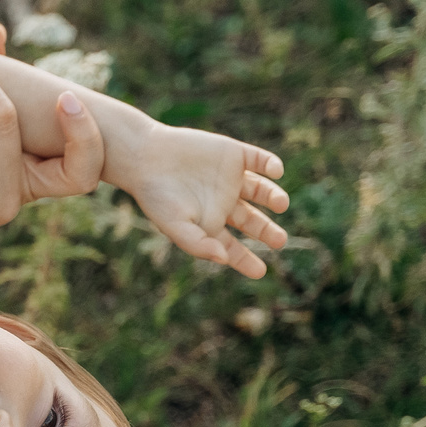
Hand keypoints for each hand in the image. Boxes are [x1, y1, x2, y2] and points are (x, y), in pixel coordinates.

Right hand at [114, 121, 288, 278]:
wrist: (144, 155)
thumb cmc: (156, 196)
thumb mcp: (175, 225)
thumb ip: (199, 244)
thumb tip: (224, 258)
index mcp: (209, 222)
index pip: (233, 246)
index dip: (247, 261)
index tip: (260, 272)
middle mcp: (223, 201)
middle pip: (253, 220)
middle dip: (268, 231)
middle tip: (279, 241)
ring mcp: (230, 178)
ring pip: (261, 190)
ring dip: (274, 197)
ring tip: (281, 204)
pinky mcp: (232, 154)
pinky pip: (259, 160)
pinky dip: (271, 165)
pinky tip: (276, 172)